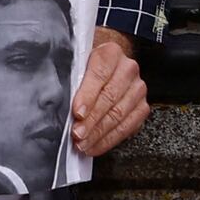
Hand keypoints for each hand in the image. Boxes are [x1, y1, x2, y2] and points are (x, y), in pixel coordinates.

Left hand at [70, 28, 149, 158]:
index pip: (99, 75)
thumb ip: (71, 78)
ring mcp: (138, 89)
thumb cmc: (87, 65)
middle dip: (91, 120)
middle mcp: (128, 70)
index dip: (88, 96)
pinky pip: (127, 127)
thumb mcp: (77, 63)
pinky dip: (109, 139)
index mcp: (110, 53)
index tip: (77, 113)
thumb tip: (57, 103)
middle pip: (109, 98)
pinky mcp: (142, 107)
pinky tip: (95, 146)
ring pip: (119, 115)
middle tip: (77, 134)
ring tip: (83, 144)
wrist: (109, 63)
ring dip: (99, 133)